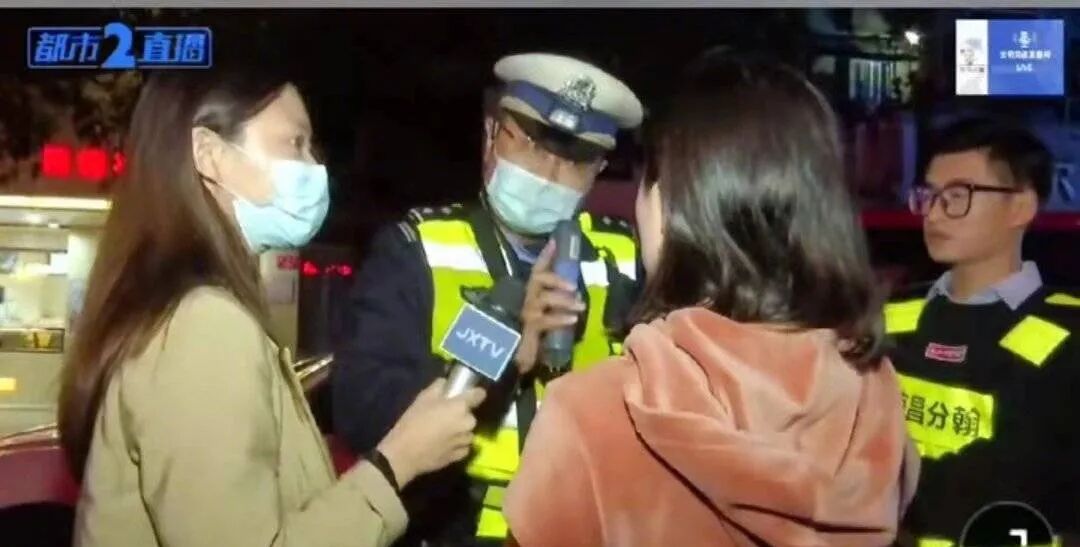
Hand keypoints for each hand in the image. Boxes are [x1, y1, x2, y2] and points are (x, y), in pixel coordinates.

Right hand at [375, 378, 485, 487]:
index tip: (467, 394)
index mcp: (460, 406)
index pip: (479, 394)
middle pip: (470, 415)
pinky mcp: (460, 456)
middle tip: (444, 417)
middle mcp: (468, 423)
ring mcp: (465, 441)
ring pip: (467, 432)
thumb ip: (438, 386)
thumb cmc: (413, 422)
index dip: (474, 393)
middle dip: (460, 415)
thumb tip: (446, 382)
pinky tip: (443, 445)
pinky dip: (456, 444)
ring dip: (459, 431)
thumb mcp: (423, 398)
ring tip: (442, 433)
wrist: (404, 454)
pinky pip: (463, 446)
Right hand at [515, 242, 585, 374]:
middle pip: (539, 280)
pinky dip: (561, 318)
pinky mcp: (529, 328)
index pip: (538, 269)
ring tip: (580, 305)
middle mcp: (526, 298)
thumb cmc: (529, 334)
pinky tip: (572, 319)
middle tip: (574, 285)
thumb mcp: (544, 315)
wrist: (511, 357)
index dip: (546, 255)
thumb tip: (574, 294)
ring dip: (564, 300)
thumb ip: (554, 303)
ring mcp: (526, 312)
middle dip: (556, 279)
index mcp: (530, 292)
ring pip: (545, 299)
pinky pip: (547, 320)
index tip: (555, 242)